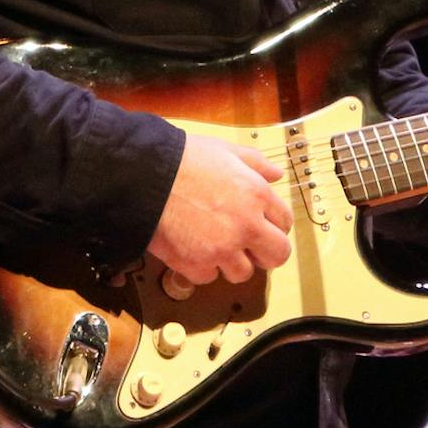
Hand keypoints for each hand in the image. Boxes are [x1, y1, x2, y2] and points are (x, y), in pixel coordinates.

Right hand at [146, 130, 293, 284]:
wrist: (142, 177)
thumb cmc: (182, 160)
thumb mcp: (225, 150)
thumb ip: (255, 162)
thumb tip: (275, 174)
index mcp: (257, 195)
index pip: (285, 223)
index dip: (275, 225)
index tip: (264, 226)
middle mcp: (245, 225)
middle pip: (276, 256)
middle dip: (266, 253)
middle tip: (251, 247)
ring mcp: (222, 248)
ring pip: (243, 273)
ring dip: (232, 262)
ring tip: (217, 246)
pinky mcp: (196, 264)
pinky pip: (209, 277)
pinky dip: (202, 268)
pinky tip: (194, 249)